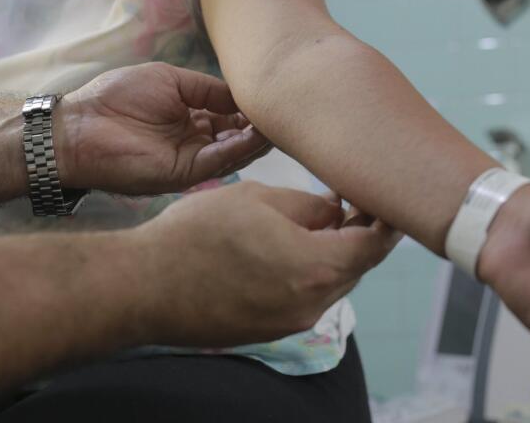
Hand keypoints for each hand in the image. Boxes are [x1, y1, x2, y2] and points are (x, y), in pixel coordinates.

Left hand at [55, 62, 272, 193]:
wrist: (81, 125)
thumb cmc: (117, 96)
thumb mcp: (171, 80)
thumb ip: (209, 89)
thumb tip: (243, 96)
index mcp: (191, 117)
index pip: (232, 116)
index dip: (251, 107)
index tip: (273, 95)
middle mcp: (196, 140)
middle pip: (239, 135)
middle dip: (262, 123)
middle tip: (286, 110)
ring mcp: (191, 159)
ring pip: (235, 151)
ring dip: (257, 137)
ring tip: (279, 120)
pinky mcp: (184, 175)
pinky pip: (219, 162)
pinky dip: (241, 149)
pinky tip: (258, 133)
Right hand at [134, 181, 400, 344]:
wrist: (142, 286)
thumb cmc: (196, 235)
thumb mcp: (259, 199)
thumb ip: (309, 206)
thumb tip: (335, 211)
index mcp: (316, 268)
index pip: (374, 245)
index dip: (386, 220)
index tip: (387, 198)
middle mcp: (310, 304)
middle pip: (356, 266)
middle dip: (361, 234)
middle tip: (356, 199)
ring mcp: (289, 322)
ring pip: (331, 283)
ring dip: (334, 253)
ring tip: (323, 218)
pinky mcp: (268, 330)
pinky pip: (305, 297)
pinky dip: (309, 271)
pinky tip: (290, 246)